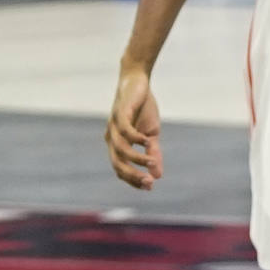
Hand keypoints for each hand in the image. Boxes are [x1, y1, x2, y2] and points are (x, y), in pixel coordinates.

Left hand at [105, 65, 163, 189]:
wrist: (137, 82)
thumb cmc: (142, 108)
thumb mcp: (151, 133)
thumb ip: (153, 153)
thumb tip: (158, 175)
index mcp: (117, 145)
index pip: (121, 169)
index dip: (133, 180)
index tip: (150, 187)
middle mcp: (111, 138)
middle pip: (117, 164)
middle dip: (133, 175)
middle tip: (149, 182)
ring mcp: (114, 126)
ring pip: (121, 150)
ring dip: (137, 159)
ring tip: (153, 162)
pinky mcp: (120, 114)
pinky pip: (124, 131)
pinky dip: (135, 138)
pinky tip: (147, 141)